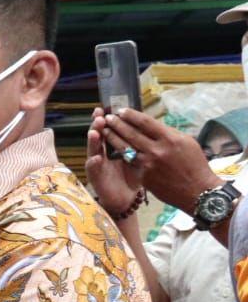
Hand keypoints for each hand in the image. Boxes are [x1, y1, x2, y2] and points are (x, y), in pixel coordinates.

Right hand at [86, 112, 143, 212]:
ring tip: (94, 132)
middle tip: (99, 116)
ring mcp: (96, 165)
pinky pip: (93, 170)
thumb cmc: (131, 176)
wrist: (125, 198)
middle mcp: (101, 153)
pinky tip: (97, 158)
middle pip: (97, 136)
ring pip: (92, 150)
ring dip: (93, 141)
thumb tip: (145, 124)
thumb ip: (136, 142)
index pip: (107, 129)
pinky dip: (94, 163)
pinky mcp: (95, 178)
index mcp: (111, 146)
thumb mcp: (137, 156)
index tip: (106, 108)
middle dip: (97, 125)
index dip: (106, 119)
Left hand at [100, 107, 219, 210]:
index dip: (131, 115)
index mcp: (170, 139)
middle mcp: (157, 150)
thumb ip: (168, 134)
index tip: (121, 110)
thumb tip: (151, 126)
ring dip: (113, 138)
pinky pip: (131, 162)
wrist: (197, 191)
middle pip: (131, 134)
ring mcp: (148, 164)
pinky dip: (123, 154)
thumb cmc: (195, 164)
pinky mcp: (143, 176)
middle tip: (107, 118)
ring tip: (104, 131)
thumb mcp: (186, 142)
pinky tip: (114, 149)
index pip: (145, 123)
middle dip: (117, 124)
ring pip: (126, 148)